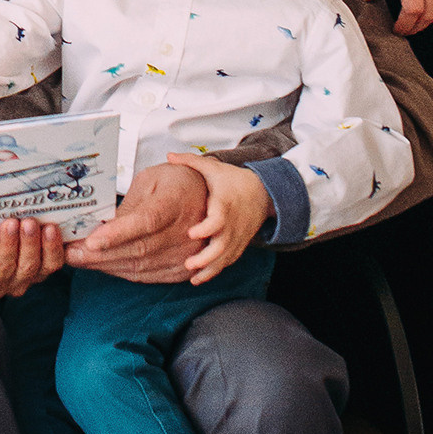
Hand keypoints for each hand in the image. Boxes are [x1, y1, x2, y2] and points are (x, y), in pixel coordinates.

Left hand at [0, 217, 67, 296]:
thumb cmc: (0, 235)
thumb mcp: (21, 231)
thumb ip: (38, 225)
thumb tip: (50, 210)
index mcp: (37, 268)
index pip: (52, 263)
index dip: (53, 248)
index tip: (51, 227)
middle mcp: (20, 279)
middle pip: (30, 266)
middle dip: (30, 243)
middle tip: (29, 222)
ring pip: (6, 266)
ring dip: (9, 244)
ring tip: (10, 223)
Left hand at [66, 154, 209, 284]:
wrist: (210, 199)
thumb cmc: (175, 184)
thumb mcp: (151, 180)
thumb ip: (129, 205)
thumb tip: (99, 227)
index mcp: (177, 202)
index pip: (146, 221)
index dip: (117, 234)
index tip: (90, 241)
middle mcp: (187, 232)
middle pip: (139, 248)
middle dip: (100, 254)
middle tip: (70, 253)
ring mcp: (187, 255)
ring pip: (141, 267)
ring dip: (106, 265)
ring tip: (78, 260)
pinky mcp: (182, 270)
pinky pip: (148, 276)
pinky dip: (122, 272)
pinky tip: (102, 265)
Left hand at [185, 158, 274, 284]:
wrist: (264, 193)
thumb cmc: (234, 180)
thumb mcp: (214, 168)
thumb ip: (191, 161)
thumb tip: (169, 155)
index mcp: (224, 205)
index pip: (218, 220)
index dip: (206, 228)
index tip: (191, 233)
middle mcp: (232, 224)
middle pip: (222, 246)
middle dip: (206, 258)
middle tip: (188, 264)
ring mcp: (237, 237)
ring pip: (225, 258)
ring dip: (209, 269)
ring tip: (193, 278)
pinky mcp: (239, 245)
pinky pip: (228, 261)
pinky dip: (215, 271)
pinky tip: (199, 278)